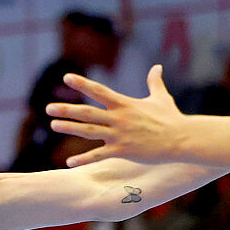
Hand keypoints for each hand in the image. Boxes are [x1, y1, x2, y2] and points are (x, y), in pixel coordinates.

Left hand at [46, 65, 188, 167]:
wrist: (181, 139)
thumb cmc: (172, 118)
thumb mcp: (161, 97)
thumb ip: (155, 82)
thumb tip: (157, 67)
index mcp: (124, 104)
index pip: (99, 91)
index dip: (82, 84)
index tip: (66, 78)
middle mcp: (118, 118)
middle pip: (87, 112)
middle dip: (67, 109)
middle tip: (48, 108)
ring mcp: (119, 135)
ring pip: (88, 131)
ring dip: (69, 128)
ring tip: (53, 125)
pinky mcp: (122, 151)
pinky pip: (98, 156)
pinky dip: (83, 159)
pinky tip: (69, 163)